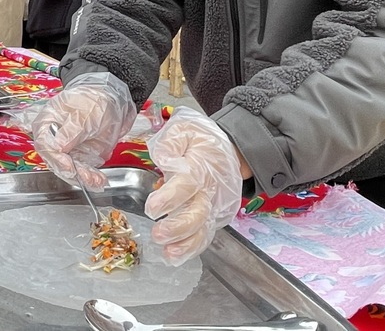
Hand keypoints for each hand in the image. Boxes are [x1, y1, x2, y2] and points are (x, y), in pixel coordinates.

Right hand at [32, 72, 136, 189]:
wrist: (110, 101)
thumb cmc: (92, 100)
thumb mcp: (83, 113)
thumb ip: (71, 131)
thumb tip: (58, 147)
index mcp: (46, 123)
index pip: (45, 145)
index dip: (56, 158)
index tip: (69, 166)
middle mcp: (53, 140)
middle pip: (56, 162)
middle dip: (72, 172)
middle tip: (87, 177)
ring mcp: (67, 151)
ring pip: (70, 170)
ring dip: (84, 178)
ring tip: (98, 180)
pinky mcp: (80, 158)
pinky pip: (82, 172)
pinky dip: (91, 178)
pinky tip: (100, 180)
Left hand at [144, 106, 243, 264]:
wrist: (232, 149)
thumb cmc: (203, 140)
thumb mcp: (185, 129)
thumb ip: (171, 142)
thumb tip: (163, 158)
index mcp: (201, 167)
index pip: (187, 184)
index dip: (170, 198)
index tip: (152, 208)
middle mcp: (210, 191)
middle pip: (198, 213)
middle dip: (178, 227)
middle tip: (158, 234)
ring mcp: (215, 206)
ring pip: (203, 230)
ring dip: (186, 245)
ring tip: (168, 254)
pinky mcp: (214, 216)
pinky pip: (204, 235)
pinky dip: (191, 248)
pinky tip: (174, 256)